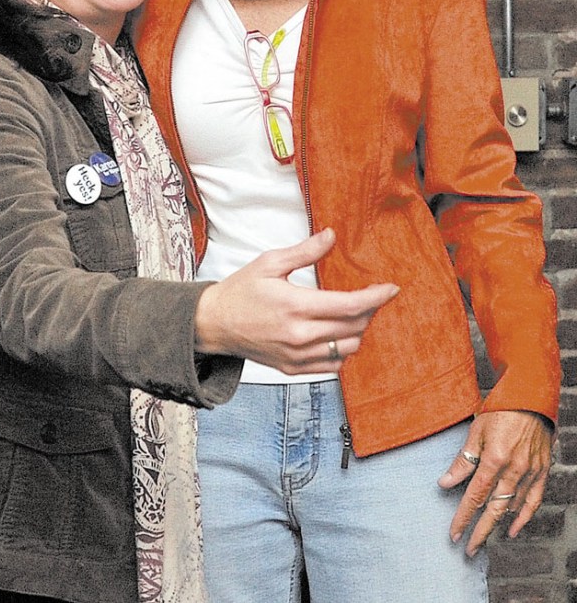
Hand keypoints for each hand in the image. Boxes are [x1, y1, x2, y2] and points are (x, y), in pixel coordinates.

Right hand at [194, 228, 398, 373]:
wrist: (214, 324)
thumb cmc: (241, 290)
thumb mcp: (270, 262)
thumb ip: (305, 251)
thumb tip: (331, 236)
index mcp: (295, 306)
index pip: (349, 306)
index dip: (375, 298)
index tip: (391, 289)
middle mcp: (299, 336)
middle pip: (354, 328)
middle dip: (370, 310)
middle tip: (372, 296)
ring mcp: (297, 356)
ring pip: (347, 349)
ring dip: (358, 331)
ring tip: (354, 314)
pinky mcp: (293, 369)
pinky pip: (332, 365)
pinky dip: (343, 349)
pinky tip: (338, 333)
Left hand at [438, 410, 553, 555]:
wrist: (531, 400)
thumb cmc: (500, 412)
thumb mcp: (476, 432)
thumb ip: (463, 460)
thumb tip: (444, 482)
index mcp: (494, 459)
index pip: (475, 496)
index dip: (463, 517)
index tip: (453, 533)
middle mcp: (514, 470)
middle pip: (494, 509)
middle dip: (479, 531)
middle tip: (467, 549)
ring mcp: (530, 473)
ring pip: (512, 507)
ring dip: (497, 525)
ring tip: (482, 537)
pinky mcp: (542, 472)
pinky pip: (534, 501)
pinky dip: (524, 517)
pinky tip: (513, 529)